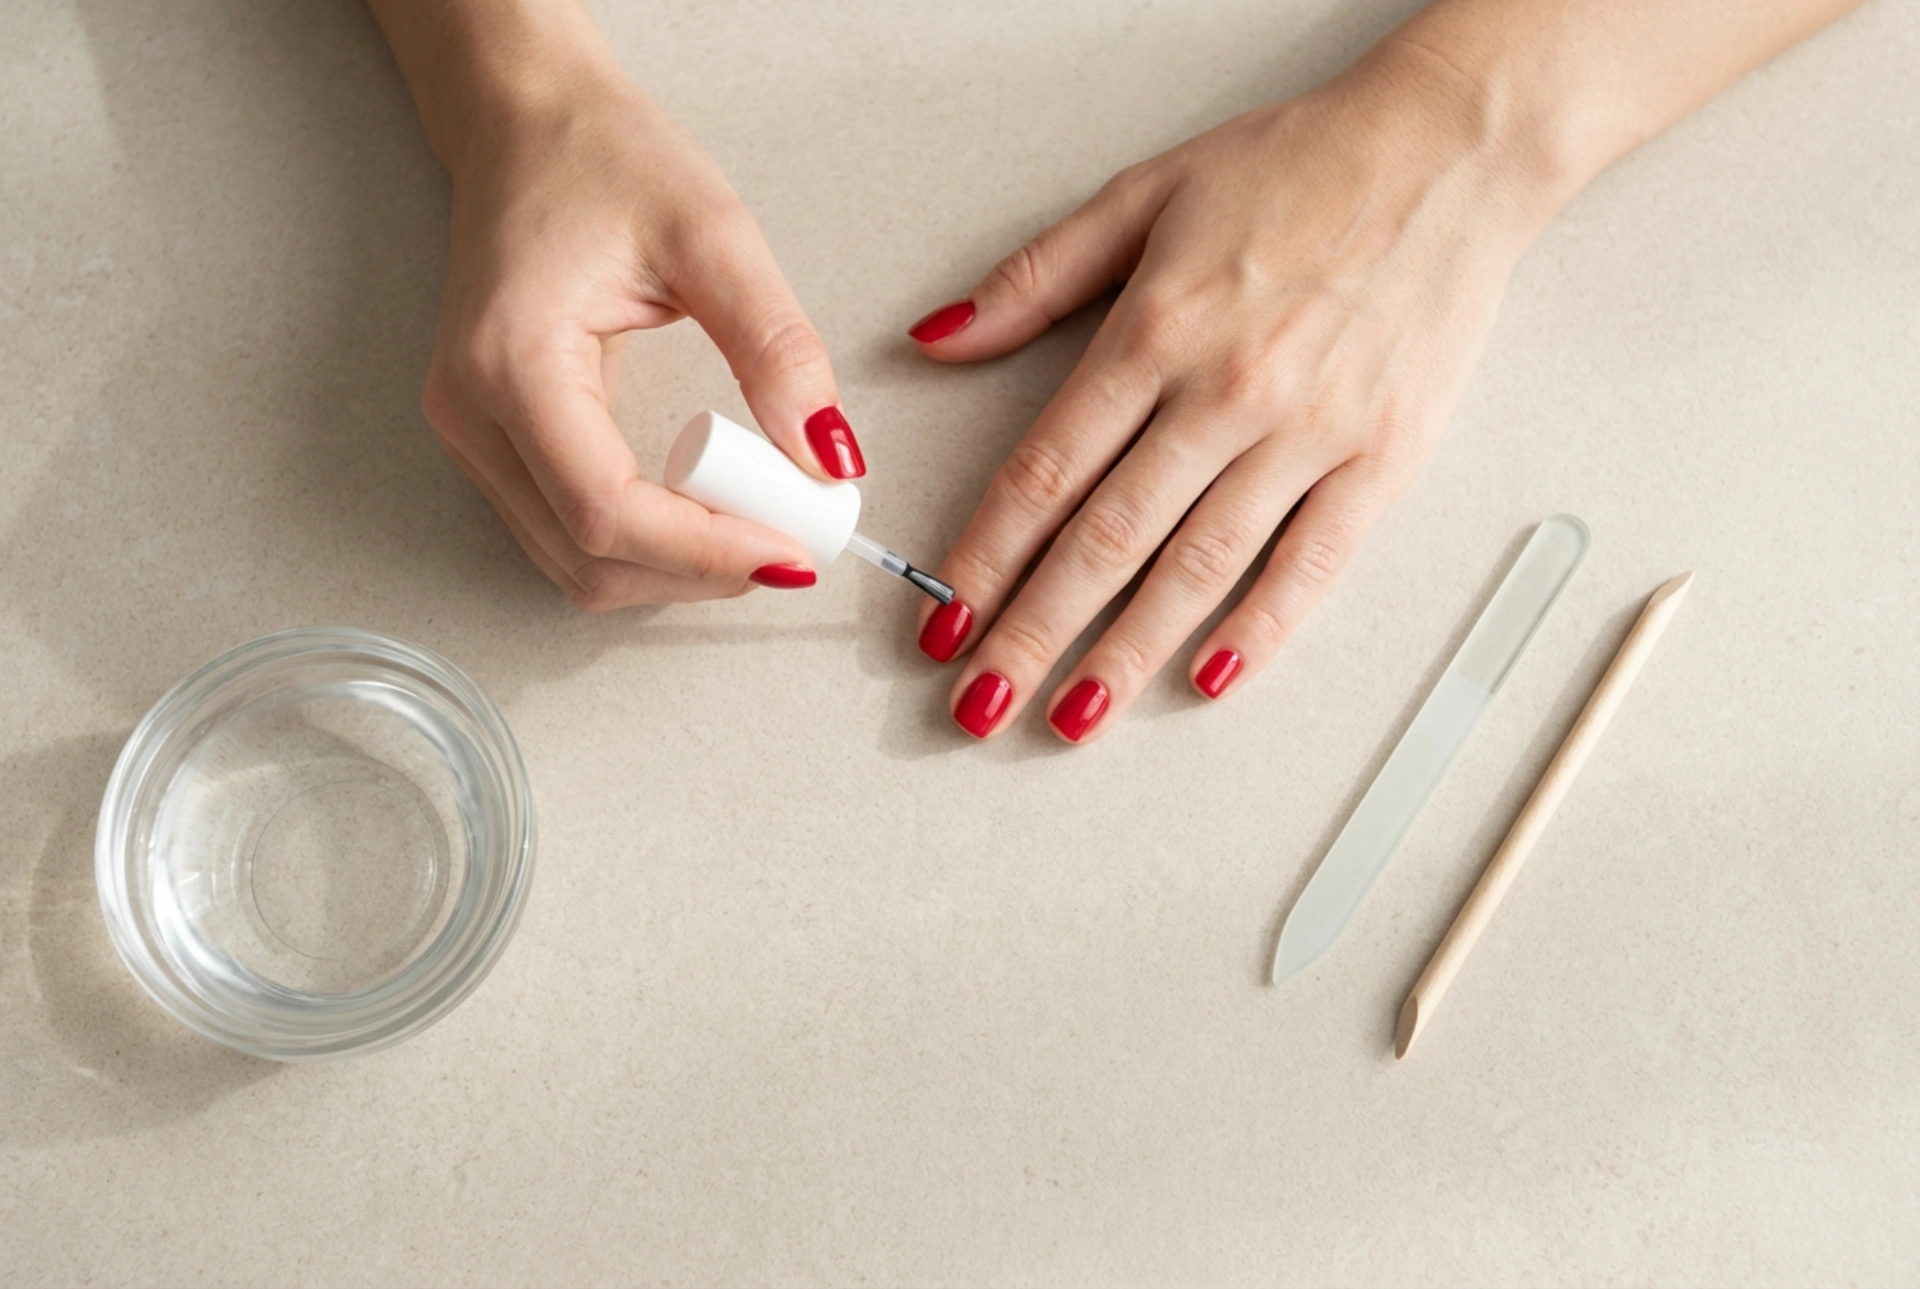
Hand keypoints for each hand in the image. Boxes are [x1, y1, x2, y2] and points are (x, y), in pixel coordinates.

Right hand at [419, 65, 862, 607]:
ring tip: (761, 524)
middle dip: (700, 572)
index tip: (794, 548)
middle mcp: (470, 413)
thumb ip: (775, 347)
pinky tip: (710, 511)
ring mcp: (470, 435)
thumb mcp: (712, 232)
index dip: (707, 552)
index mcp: (510, 359)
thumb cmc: (599, 158)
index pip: (607, 511)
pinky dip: (646, 546)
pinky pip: (566, 534)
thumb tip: (829, 457)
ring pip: (574, 565)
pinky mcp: (490, 442)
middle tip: (794, 540)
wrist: (524, 122)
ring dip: (674, 571)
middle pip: (588, 560)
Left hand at [907, 45, 1552, 740]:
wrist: (1448, 151)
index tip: (944, 619)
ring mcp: (1308, 433)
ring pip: (1197, 568)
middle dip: (1032, 633)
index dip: (986, 558)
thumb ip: (1033, 279)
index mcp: (1155, 331)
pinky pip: (1312, 564)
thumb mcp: (1142, 195)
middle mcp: (1225, 391)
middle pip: (1106, 540)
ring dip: (1126, 655)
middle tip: (981, 701)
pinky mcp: (1382, 458)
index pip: (1046, 473)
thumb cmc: (1297, 168)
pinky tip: (1209, 680)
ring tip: (1070, 719)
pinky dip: (1260, 629)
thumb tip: (937, 339)